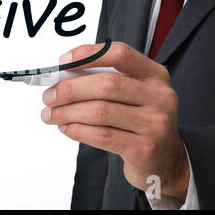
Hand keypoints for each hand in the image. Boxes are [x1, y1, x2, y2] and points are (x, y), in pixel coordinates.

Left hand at [41, 42, 189, 199]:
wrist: (165, 160)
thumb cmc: (140, 121)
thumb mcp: (132, 95)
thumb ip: (103, 82)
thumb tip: (61, 77)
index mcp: (154, 74)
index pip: (120, 54)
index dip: (87, 54)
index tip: (62, 62)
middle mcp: (159, 96)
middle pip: (106, 84)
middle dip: (70, 89)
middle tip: (48, 96)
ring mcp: (155, 123)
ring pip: (100, 112)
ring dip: (67, 112)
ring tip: (51, 115)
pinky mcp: (144, 148)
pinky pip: (101, 136)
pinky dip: (77, 130)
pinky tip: (66, 128)